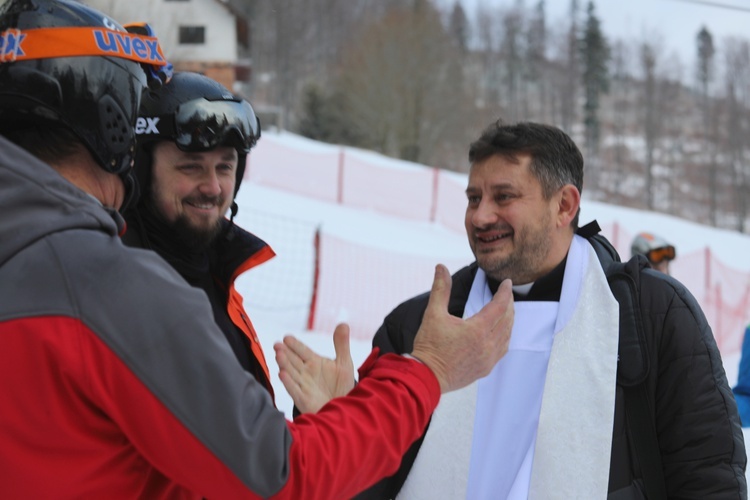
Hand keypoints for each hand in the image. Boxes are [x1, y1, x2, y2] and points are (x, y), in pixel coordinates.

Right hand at [273, 324, 355, 413]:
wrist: (342, 407)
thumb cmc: (340, 384)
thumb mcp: (344, 363)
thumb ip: (342, 344)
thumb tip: (343, 323)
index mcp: (314, 362)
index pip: (302, 351)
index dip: (295, 344)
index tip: (287, 337)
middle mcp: (305, 372)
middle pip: (293, 360)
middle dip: (285, 353)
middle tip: (278, 345)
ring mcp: (303, 385)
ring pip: (291, 373)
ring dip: (284, 364)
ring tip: (278, 354)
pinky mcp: (303, 399)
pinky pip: (294, 390)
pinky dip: (288, 382)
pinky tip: (282, 374)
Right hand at [411, 264, 512, 392]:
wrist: (426, 376)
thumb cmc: (429, 346)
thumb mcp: (433, 313)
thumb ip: (441, 289)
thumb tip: (441, 267)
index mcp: (477, 330)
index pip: (499, 306)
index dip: (504, 292)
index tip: (506, 282)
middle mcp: (487, 345)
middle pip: (507, 319)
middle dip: (509, 304)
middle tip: (506, 293)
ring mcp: (488, 359)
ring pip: (507, 335)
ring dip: (509, 320)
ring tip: (505, 309)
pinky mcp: (486, 369)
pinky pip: (502, 349)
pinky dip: (505, 336)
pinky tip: (501, 332)